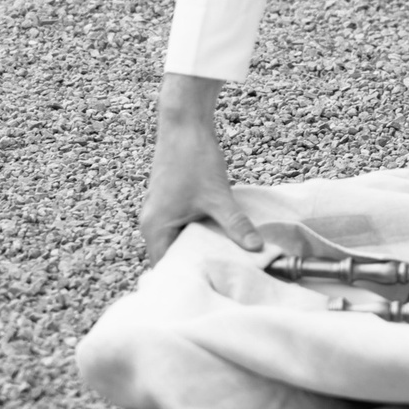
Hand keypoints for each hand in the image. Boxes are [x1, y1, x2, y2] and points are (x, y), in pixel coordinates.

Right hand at [139, 72, 262, 265]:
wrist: (184, 123)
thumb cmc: (193, 159)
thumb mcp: (218, 196)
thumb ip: (235, 225)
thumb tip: (256, 249)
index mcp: (155, 228)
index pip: (167, 267)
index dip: (187, 277)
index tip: (211, 285)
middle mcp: (152, 223)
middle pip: (173, 255)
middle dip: (197, 263)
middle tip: (224, 274)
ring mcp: (160, 211)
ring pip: (180, 239)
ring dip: (201, 246)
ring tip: (225, 256)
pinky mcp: (170, 201)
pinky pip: (183, 226)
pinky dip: (200, 231)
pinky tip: (221, 233)